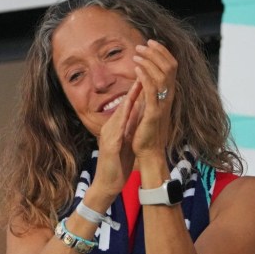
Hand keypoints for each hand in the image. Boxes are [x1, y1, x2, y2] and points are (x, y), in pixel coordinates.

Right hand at [90, 81, 140, 198]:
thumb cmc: (117, 163)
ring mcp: (109, 135)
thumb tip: (139, 112)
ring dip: (129, 98)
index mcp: (117, 127)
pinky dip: (124, 118)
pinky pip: (118, 129)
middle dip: (134, 88)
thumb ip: (130, 126)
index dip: (138, 90)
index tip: (147, 76)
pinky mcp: (110, 145)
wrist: (107, 183)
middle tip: (143, 70)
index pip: (128, 105)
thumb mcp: (126, 141)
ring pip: (120, 113)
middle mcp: (111, 128)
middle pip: (124, 104)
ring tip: (138, 84)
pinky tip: (130, 110)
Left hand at [130, 39, 176, 157]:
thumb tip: (142, 77)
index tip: (149, 42)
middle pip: (169, 66)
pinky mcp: (154, 113)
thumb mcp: (148, 106)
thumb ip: (148, 91)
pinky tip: (136, 69)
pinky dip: (145, 78)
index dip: (161, 52)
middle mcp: (169, 96)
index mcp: (168, 94)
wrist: (148, 151)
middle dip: (155, 52)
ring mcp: (163, 104)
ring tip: (136, 53)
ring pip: (162, 75)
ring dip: (149, 61)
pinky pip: (152, 91)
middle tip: (141, 44)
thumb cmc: (146, 130)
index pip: (170, 66)